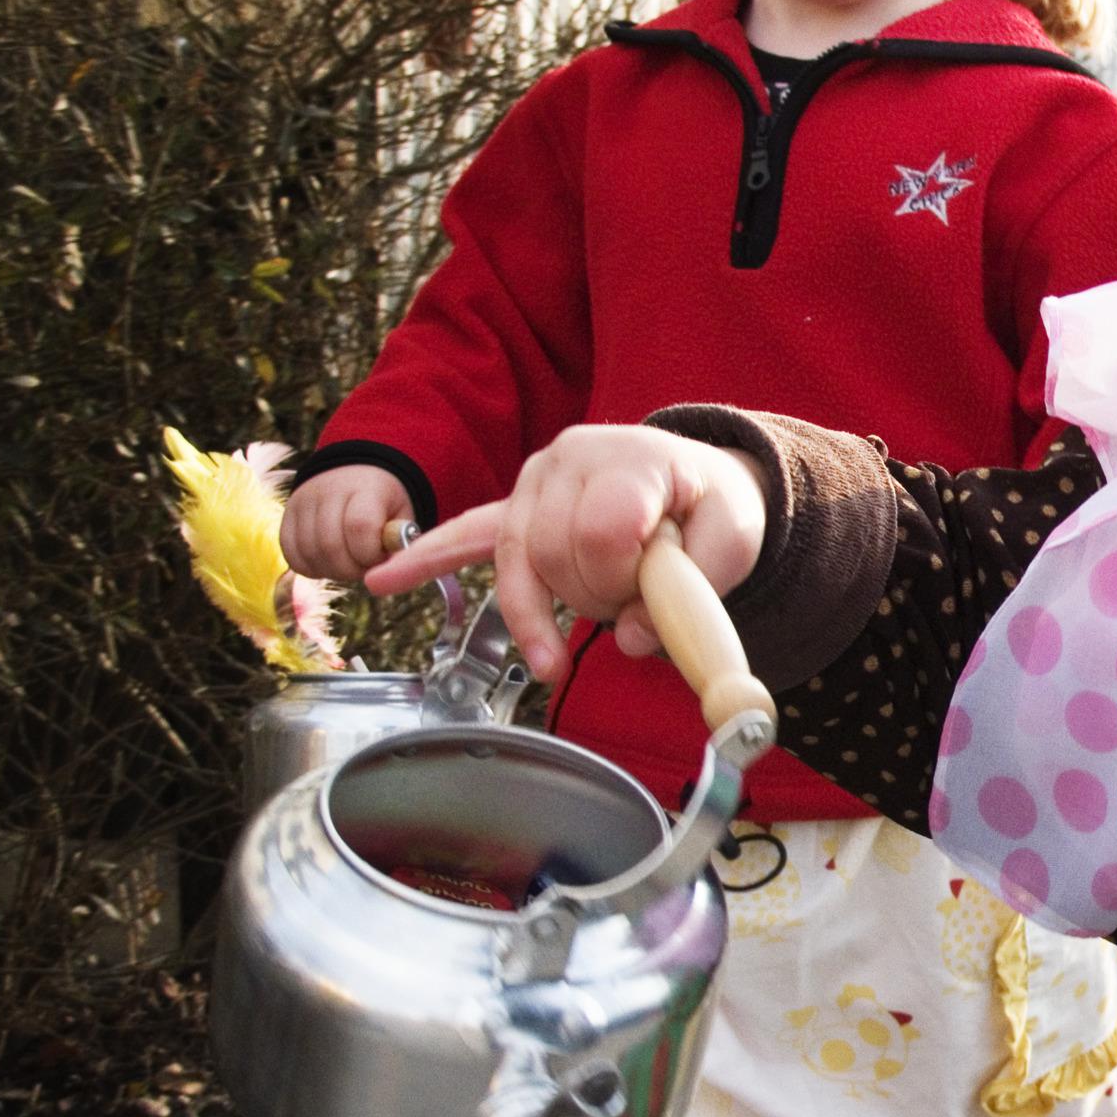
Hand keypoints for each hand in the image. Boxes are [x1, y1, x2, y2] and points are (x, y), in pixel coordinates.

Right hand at [280, 464, 412, 581]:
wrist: (355, 474)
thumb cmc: (384, 503)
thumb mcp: (402, 514)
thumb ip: (398, 541)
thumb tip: (388, 570)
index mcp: (365, 487)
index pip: (359, 526)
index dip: (370, 554)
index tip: (380, 557)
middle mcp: (328, 491)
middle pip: (330, 545)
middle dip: (351, 569)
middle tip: (364, 567)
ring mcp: (302, 502)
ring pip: (309, 553)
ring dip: (332, 571)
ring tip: (349, 565)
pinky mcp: (287, 516)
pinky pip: (291, 554)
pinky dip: (311, 568)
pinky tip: (329, 564)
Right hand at [365, 426, 767, 681]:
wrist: (697, 484)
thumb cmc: (714, 510)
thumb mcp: (734, 542)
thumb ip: (692, 591)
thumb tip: (631, 639)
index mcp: (628, 460)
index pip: (602, 532)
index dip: (624, 581)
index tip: (655, 598)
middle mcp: (570, 460)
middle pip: (554, 554)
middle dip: (592, 601)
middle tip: (636, 607)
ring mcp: (535, 483)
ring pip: (515, 563)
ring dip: (539, 615)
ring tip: (555, 657)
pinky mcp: (516, 509)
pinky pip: (465, 534)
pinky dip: (426, 558)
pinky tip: (383, 580)